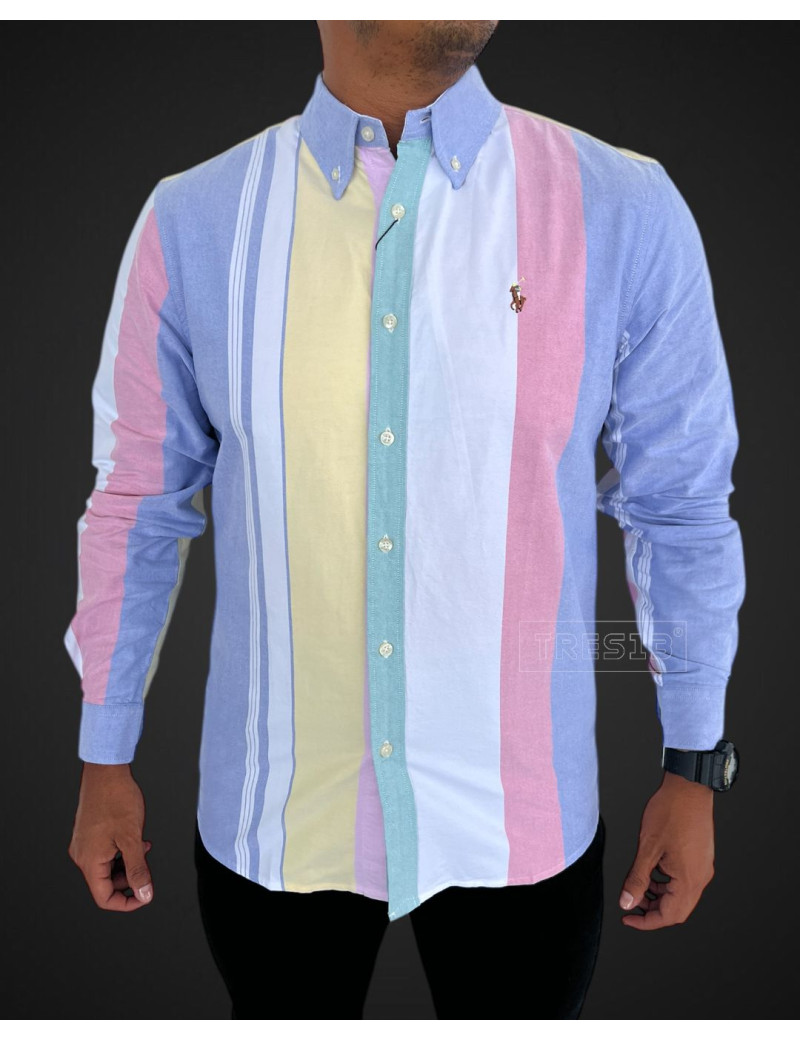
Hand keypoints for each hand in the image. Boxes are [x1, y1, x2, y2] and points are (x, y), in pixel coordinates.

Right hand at [68, 762, 153, 910]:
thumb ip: (138, 869)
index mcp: (89, 861)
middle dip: (129, 879)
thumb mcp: (132, 838)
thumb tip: (144, 895)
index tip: (144, 895)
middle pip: (105, 883)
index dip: (126, 902)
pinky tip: (137, 839)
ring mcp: (84, 843)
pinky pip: (105, 852)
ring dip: (127, 863)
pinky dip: (121, 851)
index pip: (104, 897)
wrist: (106, 771)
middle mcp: (82, 855)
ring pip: (107, 867)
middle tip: (147, 866)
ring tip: (143, 848)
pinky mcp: (89, 833)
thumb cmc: (117, 799)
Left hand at [619, 770, 714, 929]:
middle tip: (631, 906)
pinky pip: (684, 881)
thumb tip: (627, 902)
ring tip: (639, 888)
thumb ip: (637, 878)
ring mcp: (703, 868)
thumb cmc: (670, 812)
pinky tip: (652, 873)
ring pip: (681, 896)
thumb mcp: (647, 848)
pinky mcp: (700, 858)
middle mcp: (701, 877)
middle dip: (653, 911)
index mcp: (689, 880)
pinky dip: (667, 883)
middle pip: (677, 910)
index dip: (646, 921)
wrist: (689, 788)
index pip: (669, 916)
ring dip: (659, 897)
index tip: (628, 918)